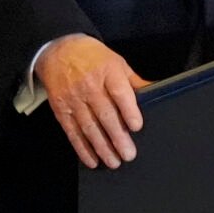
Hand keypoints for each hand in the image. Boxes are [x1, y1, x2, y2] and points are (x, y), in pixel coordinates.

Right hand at [35, 34, 150, 168]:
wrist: (58, 51)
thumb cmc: (93, 58)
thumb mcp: (117, 62)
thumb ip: (134, 81)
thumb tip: (155, 92)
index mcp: (107, 71)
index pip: (119, 92)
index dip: (128, 110)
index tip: (136, 127)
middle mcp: (89, 86)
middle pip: (105, 114)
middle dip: (117, 137)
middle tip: (128, 154)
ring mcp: (74, 99)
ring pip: (89, 127)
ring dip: (102, 147)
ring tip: (114, 162)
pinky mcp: (61, 109)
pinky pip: (72, 132)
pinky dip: (82, 148)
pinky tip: (92, 160)